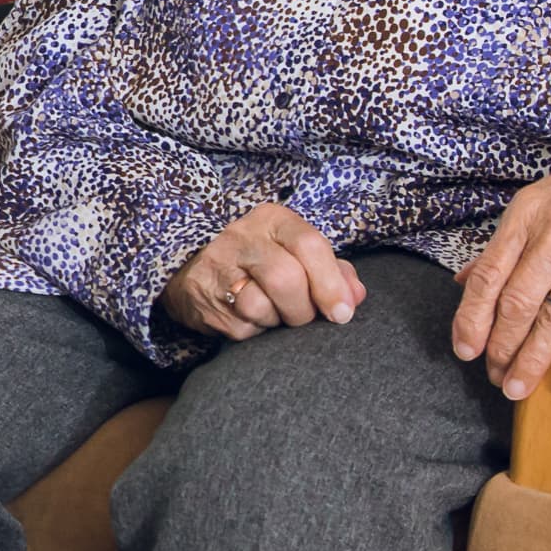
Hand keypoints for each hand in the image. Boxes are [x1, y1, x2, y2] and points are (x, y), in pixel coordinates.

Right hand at [158, 203, 365, 340]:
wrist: (195, 271)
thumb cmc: (262, 262)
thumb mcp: (296, 253)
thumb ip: (332, 271)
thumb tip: (355, 296)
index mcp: (271, 220)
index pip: (308, 245)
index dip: (330, 283)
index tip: (342, 312)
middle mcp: (242, 237)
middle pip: (285, 278)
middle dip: (304, 309)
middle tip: (305, 316)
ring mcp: (218, 269)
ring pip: (261, 306)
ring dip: (278, 321)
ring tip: (275, 312)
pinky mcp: (205, 302)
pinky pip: (243, 327)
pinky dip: (257, 330)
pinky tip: (252, 317)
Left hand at [453, 106, 550, 400]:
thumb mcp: (540, 197)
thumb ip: (505, 243)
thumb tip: (467, 280)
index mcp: (527, 215)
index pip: (489, 276)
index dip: (472, 319)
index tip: (464, 349)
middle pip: (518, 304)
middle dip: (500, 348)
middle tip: (493, 375)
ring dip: (533, 360)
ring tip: (517, 387)